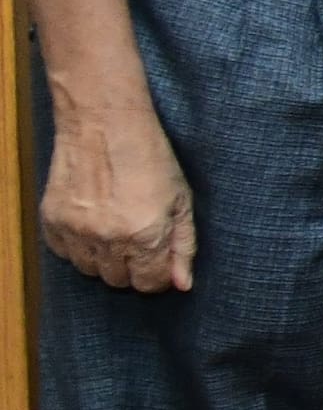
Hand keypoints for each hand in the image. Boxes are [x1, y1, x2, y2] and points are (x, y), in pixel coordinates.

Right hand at [41, 109, 192, 291]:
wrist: (104, 124)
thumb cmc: (151, 157)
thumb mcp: (181, 199)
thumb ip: (183, 245)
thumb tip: (183, 285)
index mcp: (145, 234)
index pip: (148, 283)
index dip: (157, 276)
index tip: (159, 261)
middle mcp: (108, 239)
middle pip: (118, 280)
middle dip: (132, 267)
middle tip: (139, 240)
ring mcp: (76, 231)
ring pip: (90, 271)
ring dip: (105, 259)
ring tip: (116, 229)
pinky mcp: (52, 220)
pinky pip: (64, 253)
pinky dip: (79, 246)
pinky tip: (93, 223)